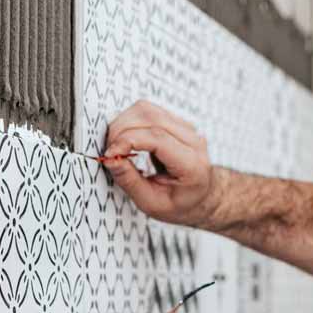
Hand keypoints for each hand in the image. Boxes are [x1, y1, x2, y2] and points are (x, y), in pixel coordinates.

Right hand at [103, 100, 218, 225]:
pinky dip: (130, 122)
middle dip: (120, 130)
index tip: (110, 154)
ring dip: (123, 123)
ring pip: (147, 109)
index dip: (127, 141)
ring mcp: (186, 128)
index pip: (157, 138)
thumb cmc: (181, 203)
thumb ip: (131, 182)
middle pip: (150, 117)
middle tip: (110, 151)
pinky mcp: (176, 123)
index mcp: (191, 164)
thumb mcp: (153, 203)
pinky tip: (127, 140)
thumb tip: (111, 159)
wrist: (202, 196)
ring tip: (116, 146)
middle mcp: (192, 140)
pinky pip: (148, 112)